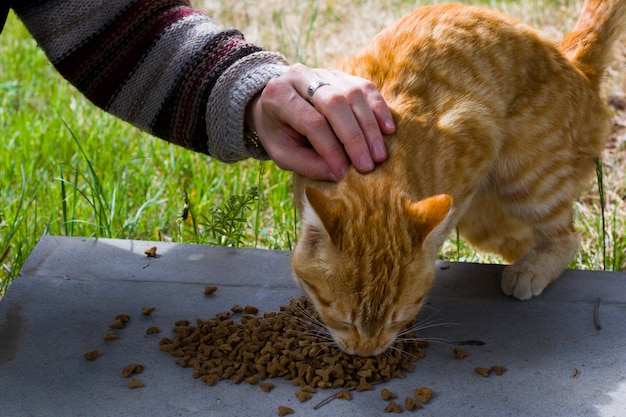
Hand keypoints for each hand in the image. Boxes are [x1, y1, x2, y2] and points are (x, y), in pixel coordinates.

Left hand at [246, 63, 395, 180]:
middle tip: (368, 165)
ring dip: (370, 127)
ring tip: (379, 155)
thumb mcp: (281, 152)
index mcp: (278, 95)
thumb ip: (305, 164)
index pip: (312, 122)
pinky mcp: (342, 74)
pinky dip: (379, 109)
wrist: (276, 103)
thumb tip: (338, 174)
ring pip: (353, 94)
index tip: (343, 172)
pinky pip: (366, 87)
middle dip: (354, 137)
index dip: (330, 149)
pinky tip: (387, 130)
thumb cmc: (279, 132)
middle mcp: (300, 76)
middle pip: (335, 104)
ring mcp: (324, 72)